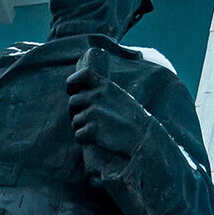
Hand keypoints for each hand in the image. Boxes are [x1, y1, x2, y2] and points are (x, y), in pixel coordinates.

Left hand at [67, 51, 150, 175]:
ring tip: (99, 130)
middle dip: (75, 111)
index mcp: (105, 85)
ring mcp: (93, 112)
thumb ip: (101, 92)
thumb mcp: (119, 96)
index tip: (71, 90)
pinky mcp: (92, 129)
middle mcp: (97, 96)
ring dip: (82, 127)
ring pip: (75, 120)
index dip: (72, 82)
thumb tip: (79, 94)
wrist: (143, 137)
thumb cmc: (132, 119)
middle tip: (87, 119)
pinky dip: (84, 139)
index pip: (82, 74)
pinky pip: (78, 135)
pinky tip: (97, 139)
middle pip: (73, 101)